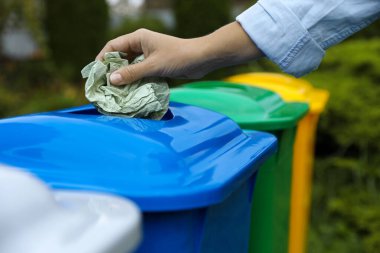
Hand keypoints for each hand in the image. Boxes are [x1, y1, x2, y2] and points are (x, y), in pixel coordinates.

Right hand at [97, 22, 262, 84]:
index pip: (113, 46)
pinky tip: (129, 92)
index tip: (96, 74)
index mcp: (138, 38)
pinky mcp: (156, 65)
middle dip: (112, 70)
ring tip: (114, 92)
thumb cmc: (178, 57)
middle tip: (103, 86)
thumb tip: (111, 79)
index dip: (102, 59)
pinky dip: (134, 81)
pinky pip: (140, 73)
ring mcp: (149, 55)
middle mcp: (141, 45)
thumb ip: (132, 73)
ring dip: (123, 77)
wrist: (201, 59)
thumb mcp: (153, 66)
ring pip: (130, 66)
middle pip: (120, 57)